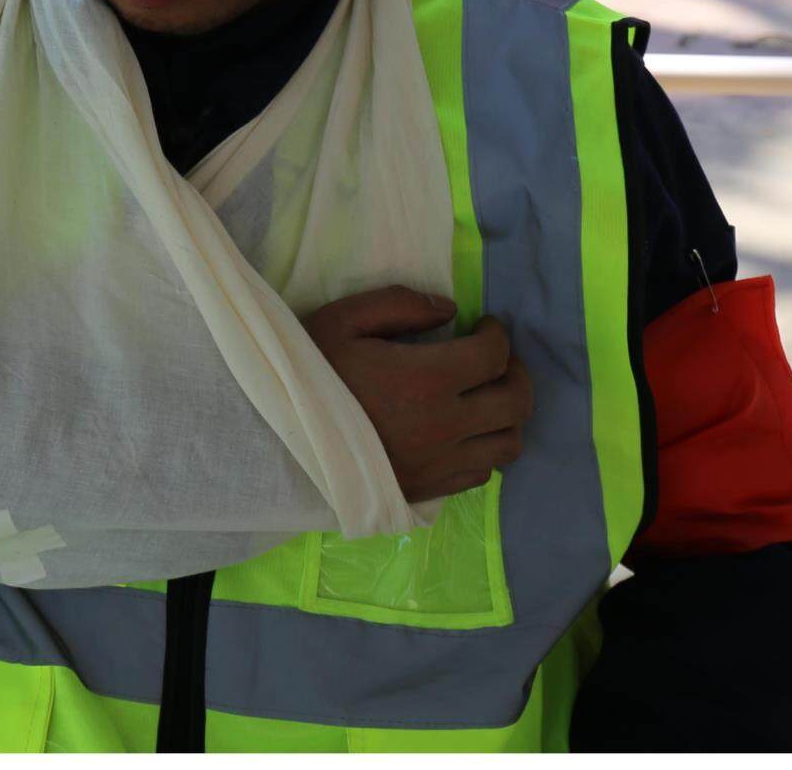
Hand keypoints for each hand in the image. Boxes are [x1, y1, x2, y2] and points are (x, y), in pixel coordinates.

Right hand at [301, 285, 528, 500]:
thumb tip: (449, 310)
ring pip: (508, 443)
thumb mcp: (340, 321)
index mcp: (427, 379)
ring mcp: (440, 462)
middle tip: (497, 361)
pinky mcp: (429, 488)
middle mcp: (446, 425)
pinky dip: (484, 450)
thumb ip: (398, 304)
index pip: (494, 355)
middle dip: (515, 373)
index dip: (497, 335)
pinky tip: (463, 435)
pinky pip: (482, 473)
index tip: (485, 326)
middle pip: (516, 402)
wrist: (275, 441)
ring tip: (487, 400)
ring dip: (508, 417)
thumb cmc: (307, 376)